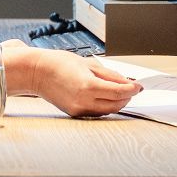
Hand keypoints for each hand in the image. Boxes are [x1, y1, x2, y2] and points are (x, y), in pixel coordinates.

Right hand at [2, 41, 140, 116]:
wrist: (36, 72)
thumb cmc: (59, 63)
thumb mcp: (88, 64)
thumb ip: (110, 75)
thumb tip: (127, 82)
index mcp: (88, 86)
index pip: (119, 92)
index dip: (133, 89)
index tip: (139, 86)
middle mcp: (84, 101)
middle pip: (116, 104)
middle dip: (126, 97)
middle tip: (131, 88)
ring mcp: (78, 109)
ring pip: (107, 110)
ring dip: (116, 102)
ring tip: (116, 91)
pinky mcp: (74, 113)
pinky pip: (96, 112)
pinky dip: (104, 105)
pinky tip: (103, 96)